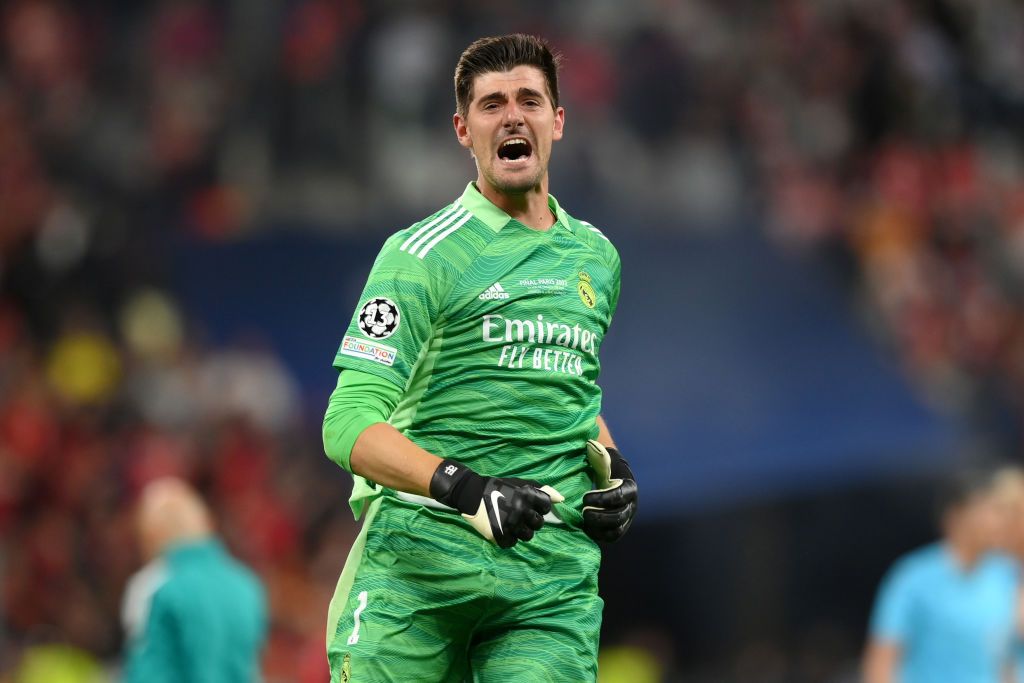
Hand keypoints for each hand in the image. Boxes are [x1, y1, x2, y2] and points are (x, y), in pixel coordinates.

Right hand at [429, 460, 563, 547]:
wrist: (471, 493)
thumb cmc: (500, 486)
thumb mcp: (521, 483)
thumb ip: (542, 490)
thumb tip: (562, 499)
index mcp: (527, 496)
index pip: (545, 507)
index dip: (539, 508)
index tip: (530, 506)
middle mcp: (521, 510)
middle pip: (538, 524)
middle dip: (531, 521)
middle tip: (520, 515)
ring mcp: (510, 524)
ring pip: (527, 536)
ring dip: (521, 531)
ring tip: (511, 523)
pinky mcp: (499, 535)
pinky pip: (512, 544)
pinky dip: (508, 538)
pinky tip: (502, 529)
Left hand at [582, 440, 637, 542]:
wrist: (612, 476)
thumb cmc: (604, 466)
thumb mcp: (603, 459)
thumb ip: (599, 454)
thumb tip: (590, 444)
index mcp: (629, 487)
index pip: (619, 496)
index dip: (602, 499)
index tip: (585, 498)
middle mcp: (632, 504)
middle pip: (619, 516)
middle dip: (599, 516)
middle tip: (583, 511)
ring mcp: (627, 518)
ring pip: (617, 529)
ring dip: (599, 527)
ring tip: (584, 520)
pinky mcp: (620, 527)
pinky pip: (612, 536)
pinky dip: (599, 535)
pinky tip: (586, 527)